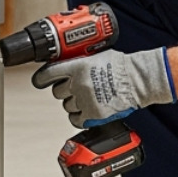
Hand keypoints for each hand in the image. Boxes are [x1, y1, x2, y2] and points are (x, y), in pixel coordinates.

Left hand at [32, 48, 174, 127]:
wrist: (138, 81)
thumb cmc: (122, 67)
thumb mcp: (97, 57)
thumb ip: (79, 63)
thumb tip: (65, 68)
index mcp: (78, 67)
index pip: (49, 74)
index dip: (41, 79)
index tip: (39, 81)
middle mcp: (78, 83)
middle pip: (57, 92)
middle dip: (65, 91)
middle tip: (77, 89)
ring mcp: (84, 100)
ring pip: (67, 106)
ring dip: (74, 103)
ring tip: (88, 98)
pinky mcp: (92, 115)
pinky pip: (75, 119)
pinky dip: (80, 116)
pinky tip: (88, 110)